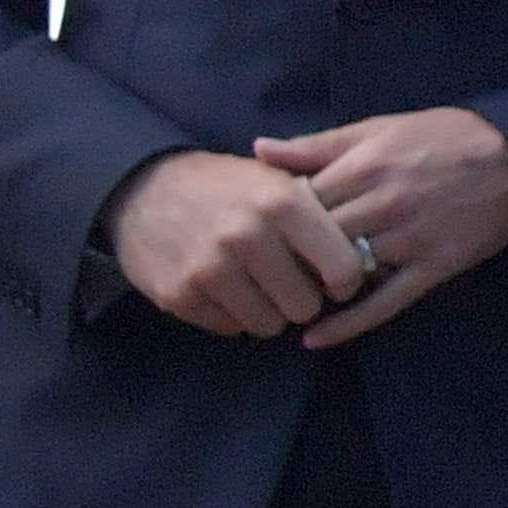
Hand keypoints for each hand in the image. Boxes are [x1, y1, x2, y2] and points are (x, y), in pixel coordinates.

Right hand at [106, 147, 372, 336]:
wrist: (142, 188)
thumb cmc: (226, 187)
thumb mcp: (275, 180)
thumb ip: (320, 212)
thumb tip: (366, 250)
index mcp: (282, 203)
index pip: (343, 268)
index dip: (345, 281)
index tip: (335, 279)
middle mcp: (247, 236)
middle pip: (306, 307)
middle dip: (303, 300)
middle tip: (289, 283)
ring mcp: (209, 268)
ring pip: (268, 325)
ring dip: (268, 311)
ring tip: (255, 284)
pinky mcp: (179, 294)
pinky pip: (230, 328)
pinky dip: (232, 314)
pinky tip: (224, 287)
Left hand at [250, 109, 507, 350]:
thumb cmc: (446, 136)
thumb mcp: (379, 127)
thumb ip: (318, 144)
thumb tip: (258, 150)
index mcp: (361, 168)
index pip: (294, 205)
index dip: (274, 221)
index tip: (265, 232)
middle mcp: (379, 206)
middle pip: (311, 242)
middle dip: (288, 258)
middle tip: (270, 270)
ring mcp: (407, 240)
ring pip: (342, 273)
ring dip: (313, 287)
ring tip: (292, 296)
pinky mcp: (433, 267)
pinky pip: (384, 303)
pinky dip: (348, 325)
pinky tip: (315, 340)